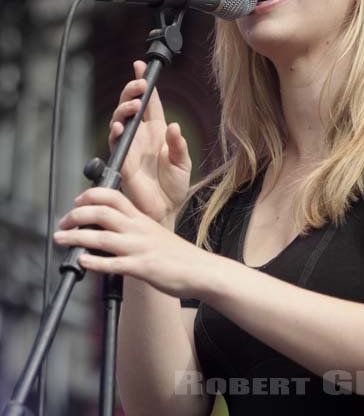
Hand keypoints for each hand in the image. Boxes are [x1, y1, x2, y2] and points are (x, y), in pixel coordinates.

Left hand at [53, 188, 215, 298]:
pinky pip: (113, 264)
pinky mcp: (142, 268)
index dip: (91, 195)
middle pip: (102, 212)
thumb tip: (110, 229)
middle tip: (63, 222)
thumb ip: (134, 228)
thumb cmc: (177, 254)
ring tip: (61, 239)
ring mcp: (139, 248)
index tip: (77, 201)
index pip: (113, 196)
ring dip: (76, 237)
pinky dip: (94, 262)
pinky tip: (81, 261)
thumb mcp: (154, 232)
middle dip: (77, 214)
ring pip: (102, 237)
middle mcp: (138, 229)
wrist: (201, 270)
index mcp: (141, 218)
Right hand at [109, 60, 191, 225]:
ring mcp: (130, 146)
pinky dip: (117, 132)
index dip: (145, 84)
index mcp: (157, 131)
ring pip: (119, 119)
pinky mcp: (122, 159)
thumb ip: (179, 145)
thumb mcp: (183, 163)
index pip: (149, 102)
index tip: (141, 66)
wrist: (165, 210)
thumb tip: (173, 126)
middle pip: (130, 106)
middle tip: (139, 85)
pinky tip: (122, 127)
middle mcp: (141, 135)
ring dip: (125, 109)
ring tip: (135, 105)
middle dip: (132, 91)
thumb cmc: (174, 186)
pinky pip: (115, 142)